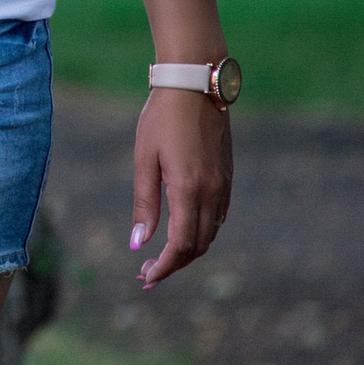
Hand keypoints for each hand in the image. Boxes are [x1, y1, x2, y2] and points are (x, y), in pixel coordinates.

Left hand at [131, 85, 230, 287]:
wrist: (195, 86)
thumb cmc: (161, 118)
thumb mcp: (144, 159)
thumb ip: (143, 203)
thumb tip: (137, 242)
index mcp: (189, 190)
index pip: (181, 245)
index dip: (165, 267)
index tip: (146, 278)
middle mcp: (212, 193)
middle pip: (199, 246)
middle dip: (175, 265)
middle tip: (148, 274)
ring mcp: (224, 185)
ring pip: (211, 233)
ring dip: (189, 251)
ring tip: (161, 258)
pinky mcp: (227, 177)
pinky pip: (218, 216)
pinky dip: (202, 232)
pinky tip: (182, 231)